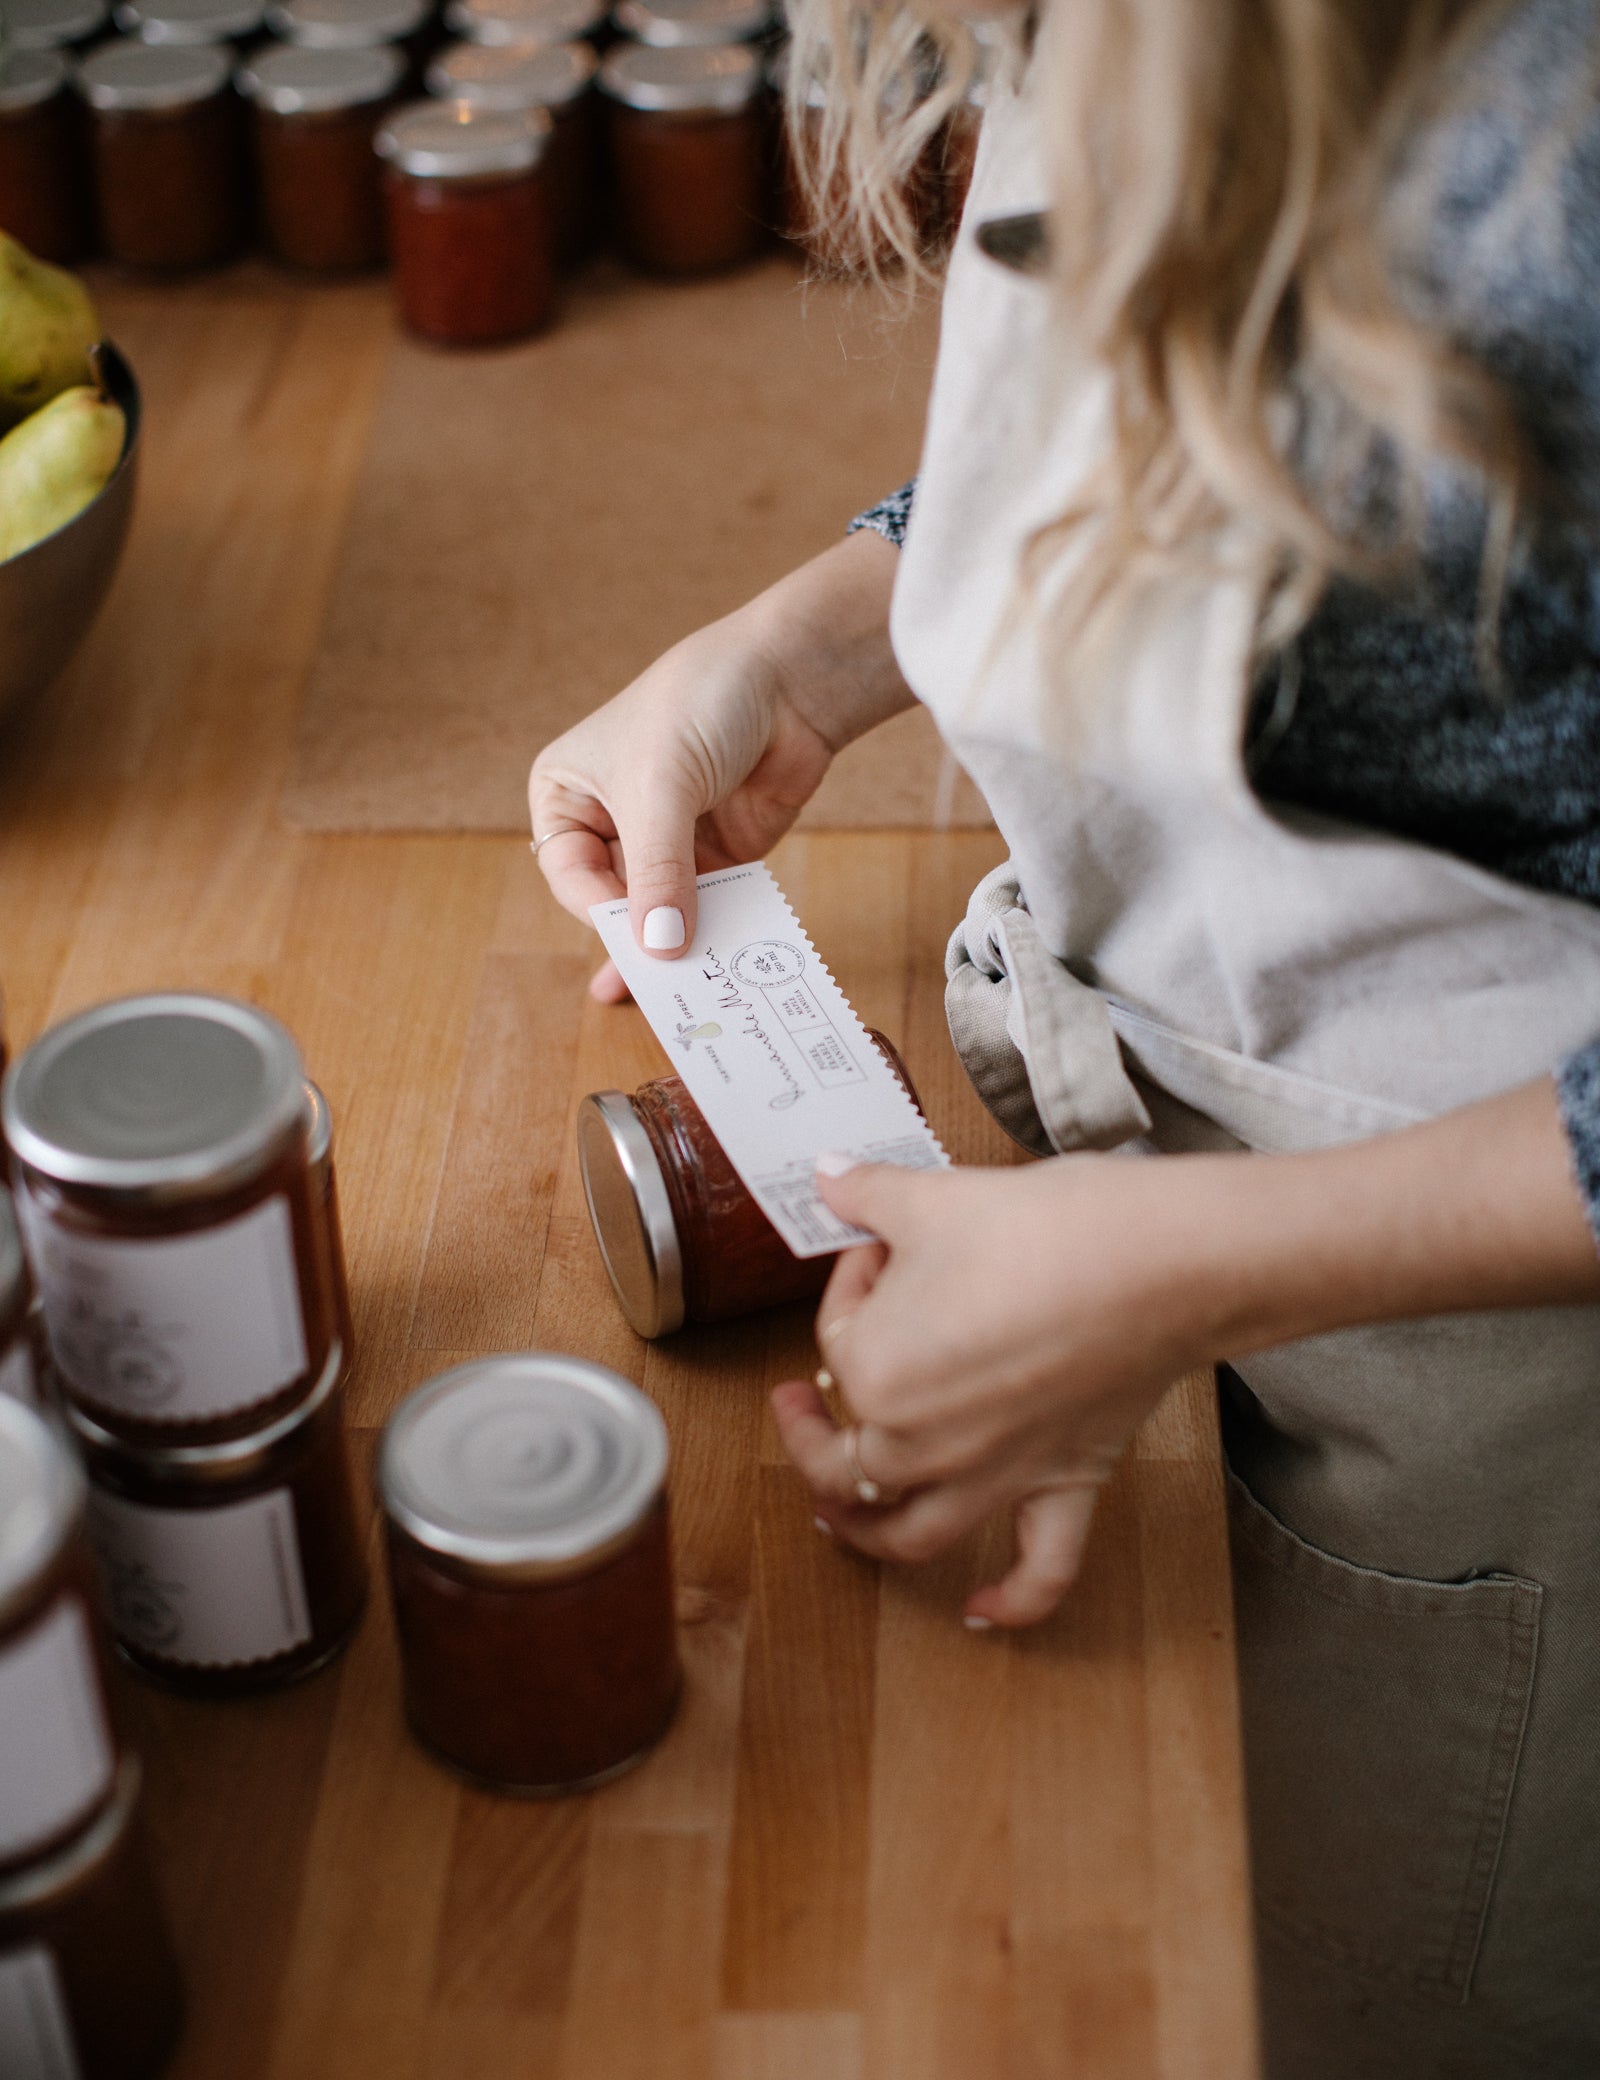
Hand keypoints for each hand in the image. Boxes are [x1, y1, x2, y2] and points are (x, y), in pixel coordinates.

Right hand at [528, 532, 909, 999]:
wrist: (791, 675)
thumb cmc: (702, 703)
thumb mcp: (664, 788)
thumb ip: (659, 873)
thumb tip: (659, 948)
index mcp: (568, 791)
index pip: (569, 872)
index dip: (600, 907)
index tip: (635, 934)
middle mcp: (610, 818)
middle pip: (614, 898)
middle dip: (636, 939)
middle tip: (657, 991)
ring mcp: (667, 839)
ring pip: (662, 909)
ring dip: (678, 945)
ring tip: (691, 993)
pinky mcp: (720, 852)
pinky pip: (710, 903)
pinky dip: (715, 931)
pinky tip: (724, 964)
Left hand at [773, 1077, 1599, 1625]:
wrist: (1158, 1259)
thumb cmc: (1043, 1229)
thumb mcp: (935, 1198)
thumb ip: (868, 1195)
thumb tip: (830, 1176)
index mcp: (877, 1373)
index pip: (840, 1332)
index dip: (857, 1279)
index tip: (881, 1243)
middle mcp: (924, 1443)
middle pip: (848, 1450)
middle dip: (815, 1427)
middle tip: (798, 1401)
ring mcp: (997, 1474)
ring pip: (912, 1532)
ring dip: (865, 1535)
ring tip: (836, 1519)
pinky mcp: (1066, 1483)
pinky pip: (1039, 1568)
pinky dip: (1011, 1601)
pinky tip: (982, 1612)